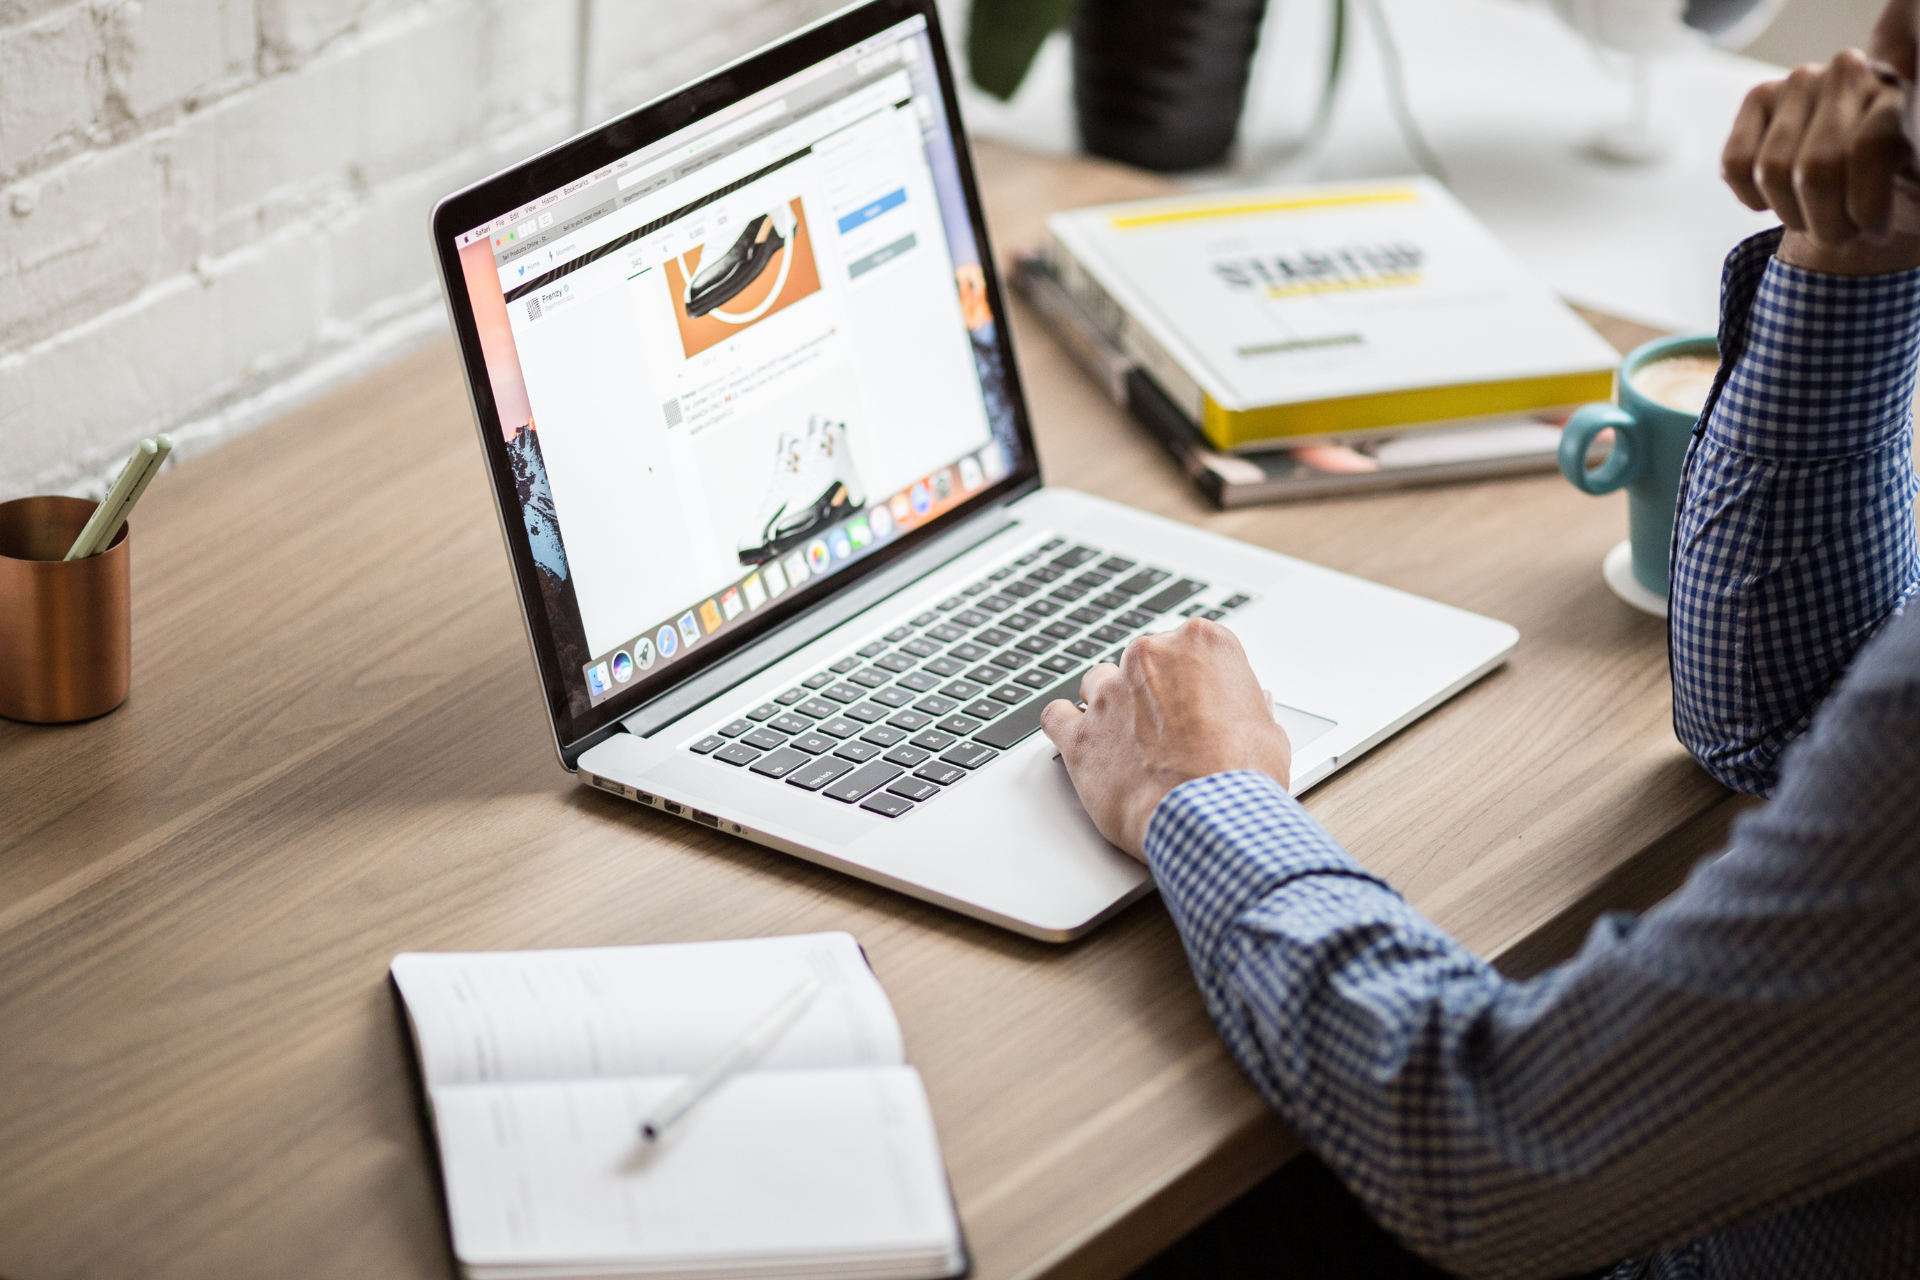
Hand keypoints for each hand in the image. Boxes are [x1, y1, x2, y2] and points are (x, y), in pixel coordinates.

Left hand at [1040, 619, 1291, 860]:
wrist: (1209, 818)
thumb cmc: (1243, 777)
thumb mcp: (1269, 731)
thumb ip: (1249, 706)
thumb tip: (1250, 703)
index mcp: (1202, 643)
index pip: (1191, 645)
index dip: (1196, 679)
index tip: (1201, 702)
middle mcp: (1150, 656)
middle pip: (1143, 661)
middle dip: (1153, 691)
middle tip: (1171, 731)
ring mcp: (1110, 692)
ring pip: (1098, 682)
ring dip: (1111, 705)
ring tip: (1130, 741)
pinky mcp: (1081, 734)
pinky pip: (1056, 716)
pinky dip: (1066, 726)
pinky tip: (1083, 741)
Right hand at [1722, 41, 1919, 273]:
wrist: (1866, 177)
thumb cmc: (1895, 186)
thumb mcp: (1915, 182)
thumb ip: (1898, 154)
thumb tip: (1889, 119)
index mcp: (1900, 92)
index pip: (1872, 150)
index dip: (1867, 208)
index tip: (1875, 231)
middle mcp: (1851, 71)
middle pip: (1817, 169)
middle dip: (1826, 221)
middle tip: (1843, 230)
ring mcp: (1799, 81)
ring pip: (1772, 171)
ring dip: (1792, 214)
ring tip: (1817, 214)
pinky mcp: (1759, 97)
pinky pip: (1735, 165)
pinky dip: (1754, 197)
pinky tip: (1781, 196)